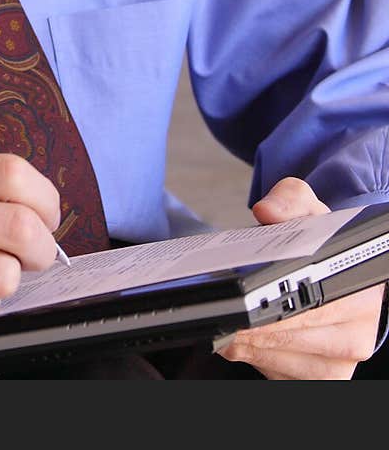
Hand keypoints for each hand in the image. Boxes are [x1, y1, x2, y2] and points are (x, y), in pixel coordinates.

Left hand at [216, 177, 384, 378]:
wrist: (327, 271)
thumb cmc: (317, 241)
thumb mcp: (307, 209)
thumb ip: (289, 200)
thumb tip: (267, 212)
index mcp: (362, 293)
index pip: (314, 307)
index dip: (274, 307)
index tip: (242, 300)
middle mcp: (356, 336)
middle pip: (291, 340)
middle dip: (250, 325)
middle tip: (219, 309)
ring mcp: (337, 364)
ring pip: (279, 362)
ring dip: (246, 343)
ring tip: (225, 319)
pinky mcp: (316, 381)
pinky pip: (276, 376)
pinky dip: (252, 357)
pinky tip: (237, 336)